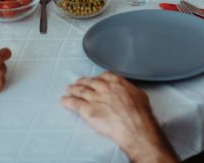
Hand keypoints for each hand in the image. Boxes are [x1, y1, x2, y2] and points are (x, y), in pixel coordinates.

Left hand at [61, 73, 176, 161]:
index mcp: (116, 82)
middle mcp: (104, 88)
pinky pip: (74, 104)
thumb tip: (129, 91)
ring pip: (80, 91)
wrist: (134, 127)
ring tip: (68, 89)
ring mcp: (94, 98)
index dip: (97, 78)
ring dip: (73, 90)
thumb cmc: (140, 114)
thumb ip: (130, 90)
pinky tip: (63, 101)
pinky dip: (67, 102)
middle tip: (78, 83)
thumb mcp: (139, 95)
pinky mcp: (87, 110)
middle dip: (82, 82)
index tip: (94, 79)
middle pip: (89, 82)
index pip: (103, 76)